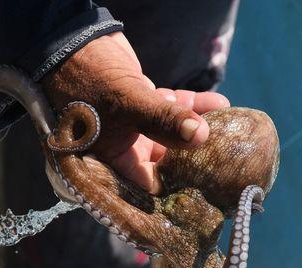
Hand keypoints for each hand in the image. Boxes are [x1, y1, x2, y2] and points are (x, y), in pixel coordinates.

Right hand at [42, 32, 229, 193]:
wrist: (70, 43)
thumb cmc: (87, 80)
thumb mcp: (127, 103)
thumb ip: (163, 121)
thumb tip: (201, 136)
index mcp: (112, 164)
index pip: (150, 188)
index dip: (178, 190)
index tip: (211, 188)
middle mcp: (124, 152)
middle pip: (167, 166)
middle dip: (196, 162)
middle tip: (228, 162)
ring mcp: (136, 129)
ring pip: (175, 137)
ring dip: (201, 132)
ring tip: (230, 131)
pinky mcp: (145, 108)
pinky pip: (175, 113)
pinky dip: (195, 109)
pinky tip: (219, 105)